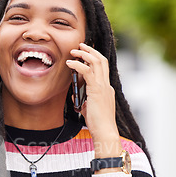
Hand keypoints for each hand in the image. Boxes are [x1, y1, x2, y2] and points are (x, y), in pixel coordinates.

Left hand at [66, 43, 120, 157]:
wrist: (105, 131)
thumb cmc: (97, 124)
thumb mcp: (89, 109)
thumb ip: (85, 100)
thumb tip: (75, 95)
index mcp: (106, 88)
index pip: (102, 68)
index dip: (94, 58)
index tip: (85, 53)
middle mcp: (106, 84)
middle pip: (101, 60)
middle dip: (90, 50)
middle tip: (80, 45)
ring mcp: (103, 86)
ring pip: (96, 61)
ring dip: (84, 53)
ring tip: (74, 51)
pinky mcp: (97, 90)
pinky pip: (87, 71)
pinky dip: (77, 65)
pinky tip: (70, 63)